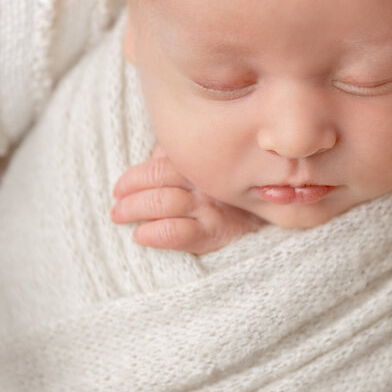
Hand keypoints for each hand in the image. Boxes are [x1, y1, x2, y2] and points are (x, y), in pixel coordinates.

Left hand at [111, 146, 263, 253]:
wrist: (276, 220)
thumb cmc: (236, 195)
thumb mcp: (214, 169)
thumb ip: (186, 159)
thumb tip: (156, 155)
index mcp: (203, 163)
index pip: (158, 163)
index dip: (133, 176)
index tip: (119, 188)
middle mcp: (206, 181)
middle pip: (157, 179)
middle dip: (129, 192)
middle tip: (116, 206)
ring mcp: (211, 207)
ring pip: (162, 202)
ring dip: (134, 210)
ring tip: (120, 217)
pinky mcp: (215, 234)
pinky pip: (177, 232)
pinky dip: (154, 233)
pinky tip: (141, 236)